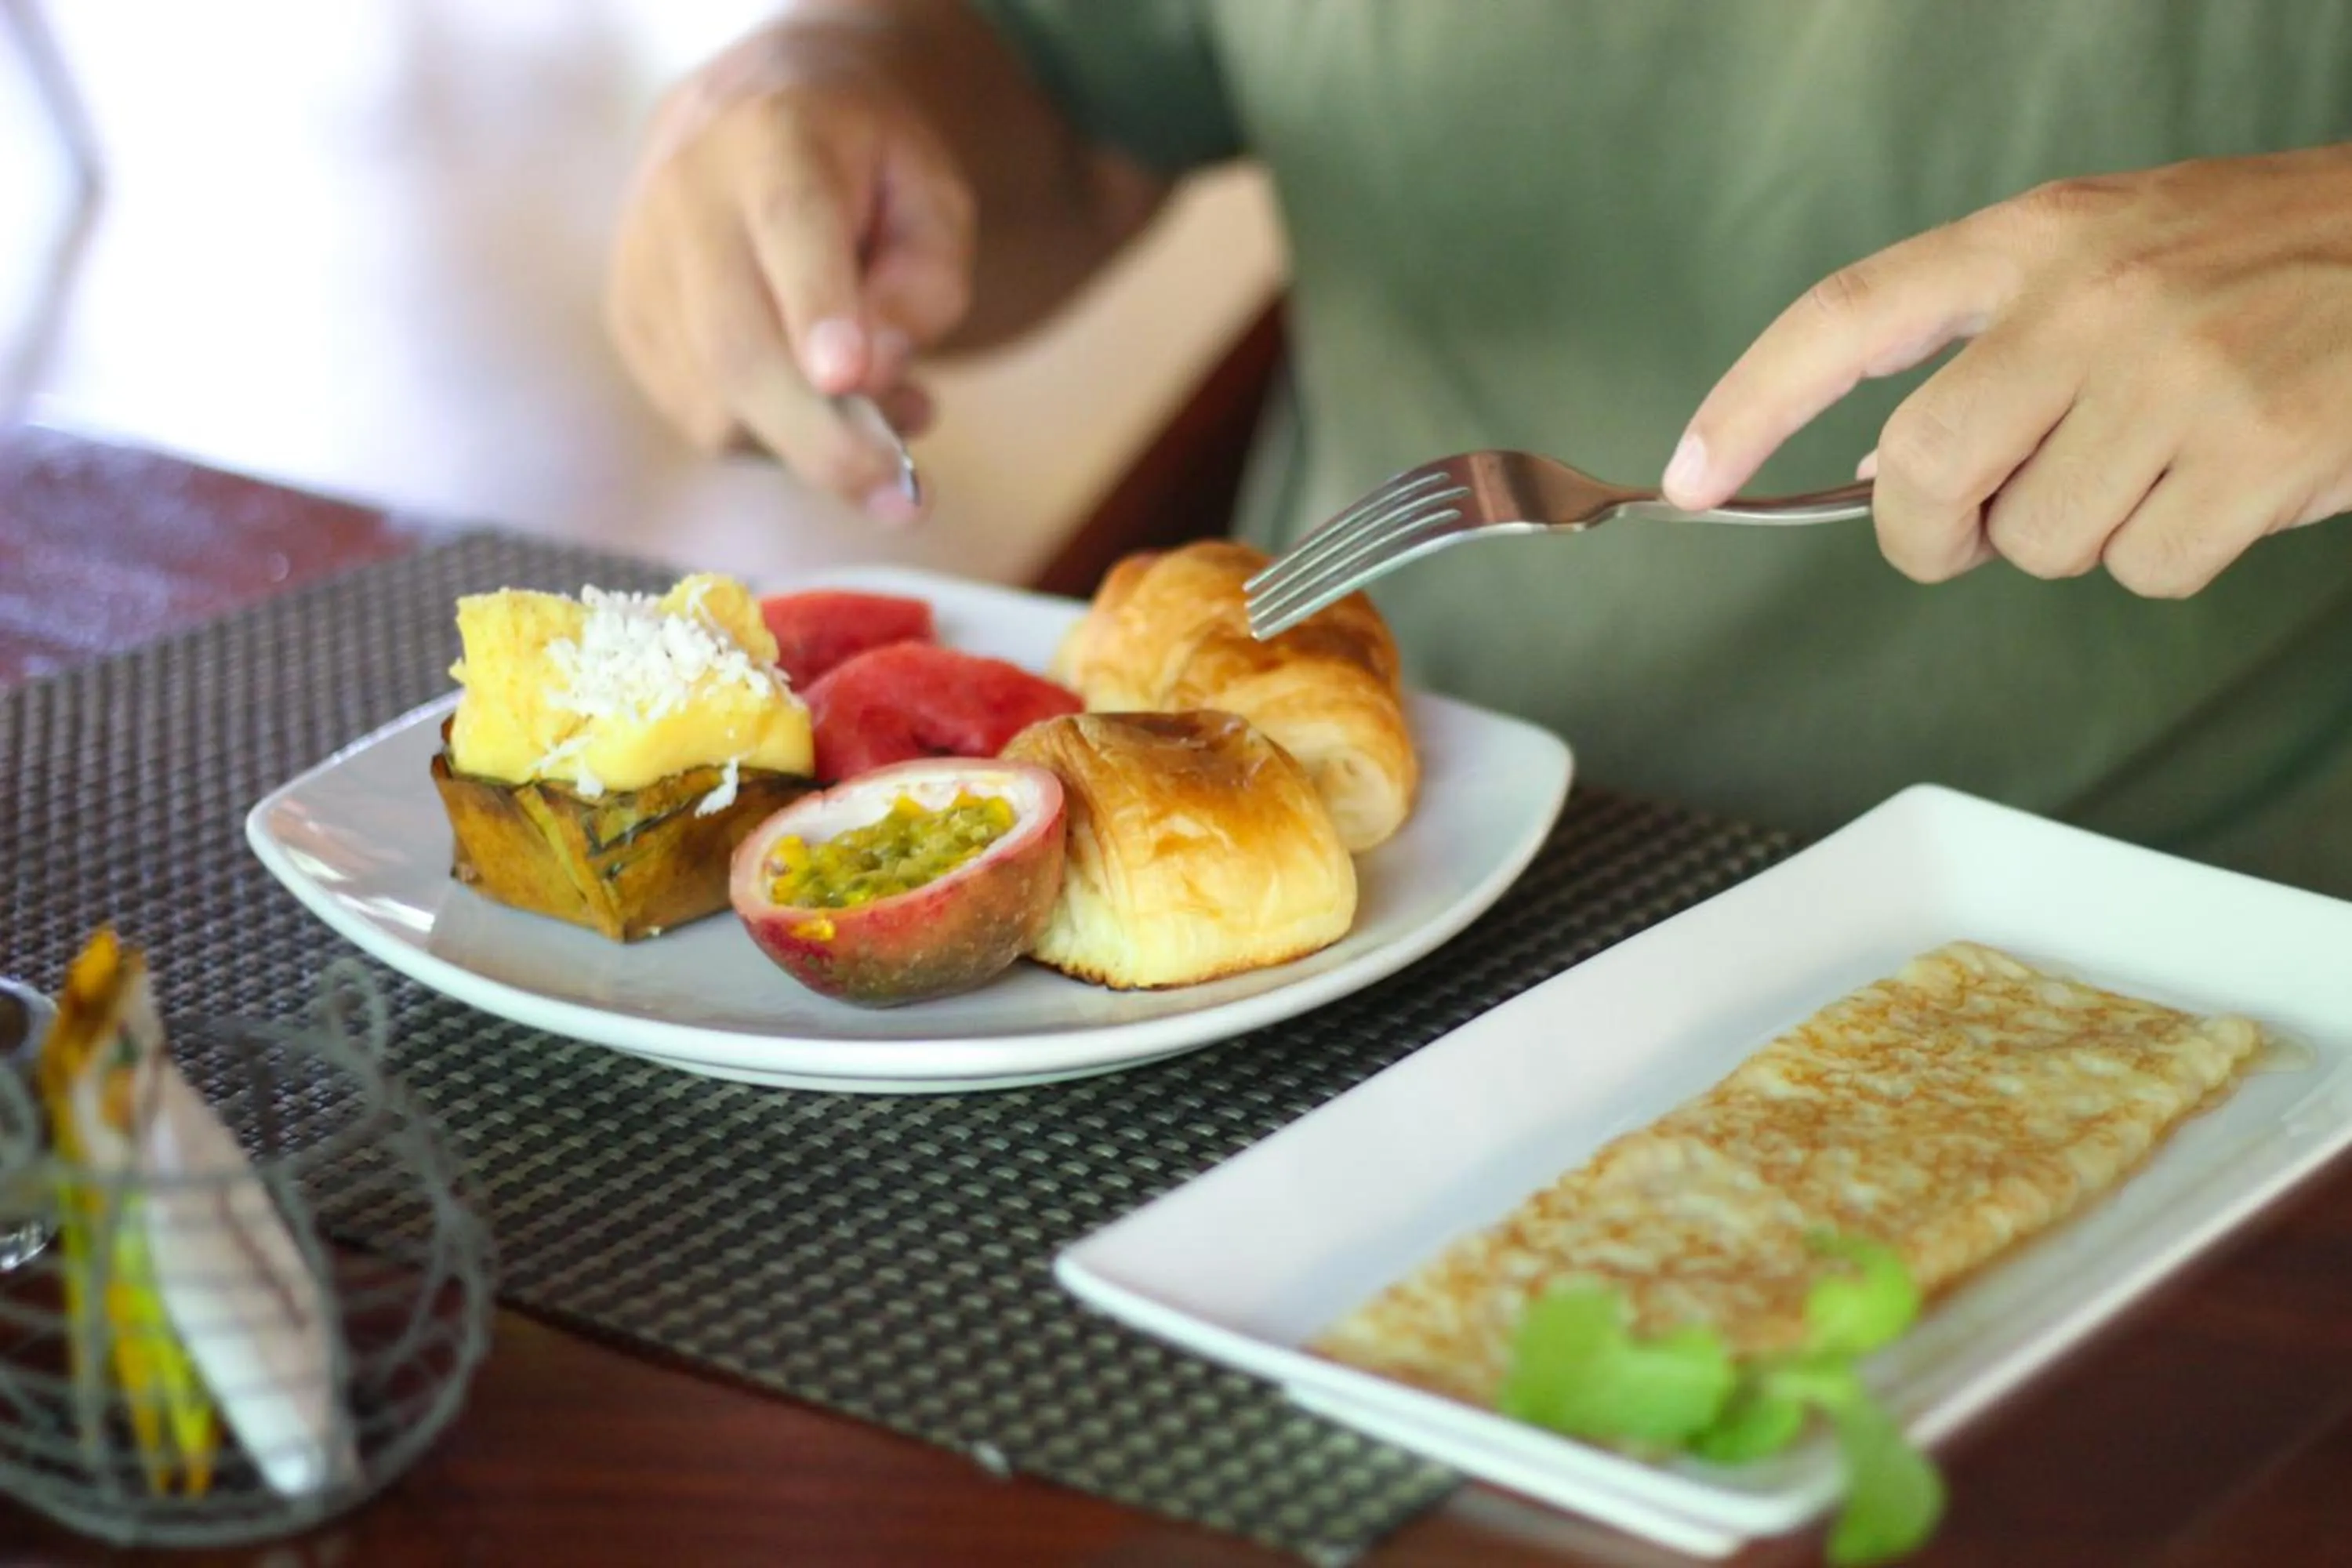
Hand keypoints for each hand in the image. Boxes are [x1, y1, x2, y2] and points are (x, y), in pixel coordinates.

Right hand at [606, 20, 975, 523]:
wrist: (742, 119)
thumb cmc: (860, 167)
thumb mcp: (931, 192)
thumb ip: (926, 278)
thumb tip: (876, 373)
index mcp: (773, 141)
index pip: (789, 227)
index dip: (816, 307)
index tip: (849, 377)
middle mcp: (686, 199)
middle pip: (740, 344)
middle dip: (825, 440)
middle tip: (907, 500)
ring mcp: (643, 270)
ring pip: (718, 403)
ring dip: (814, 443)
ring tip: (893, 409)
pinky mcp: (630, 328)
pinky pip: (706, 420)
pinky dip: (778, 438)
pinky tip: (825, 401)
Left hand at [1664, 145, 2351, 595]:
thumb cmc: (2265, 263)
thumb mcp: (2111, 259)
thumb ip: (1991, 347)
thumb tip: (1877, 469)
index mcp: (2036, 238)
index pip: (1846, 316)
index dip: (1749, 402)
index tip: (1690, 476)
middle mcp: (2094, 297)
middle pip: (1925, 470)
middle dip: (1931, 533)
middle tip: (1977, 529)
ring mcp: (2178, 371)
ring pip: (2043, 539)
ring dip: (2083, 537)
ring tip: (2160, 463)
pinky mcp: (2260, 445)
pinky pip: (2149, 568)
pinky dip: (2174, 554)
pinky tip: (2229, 483)